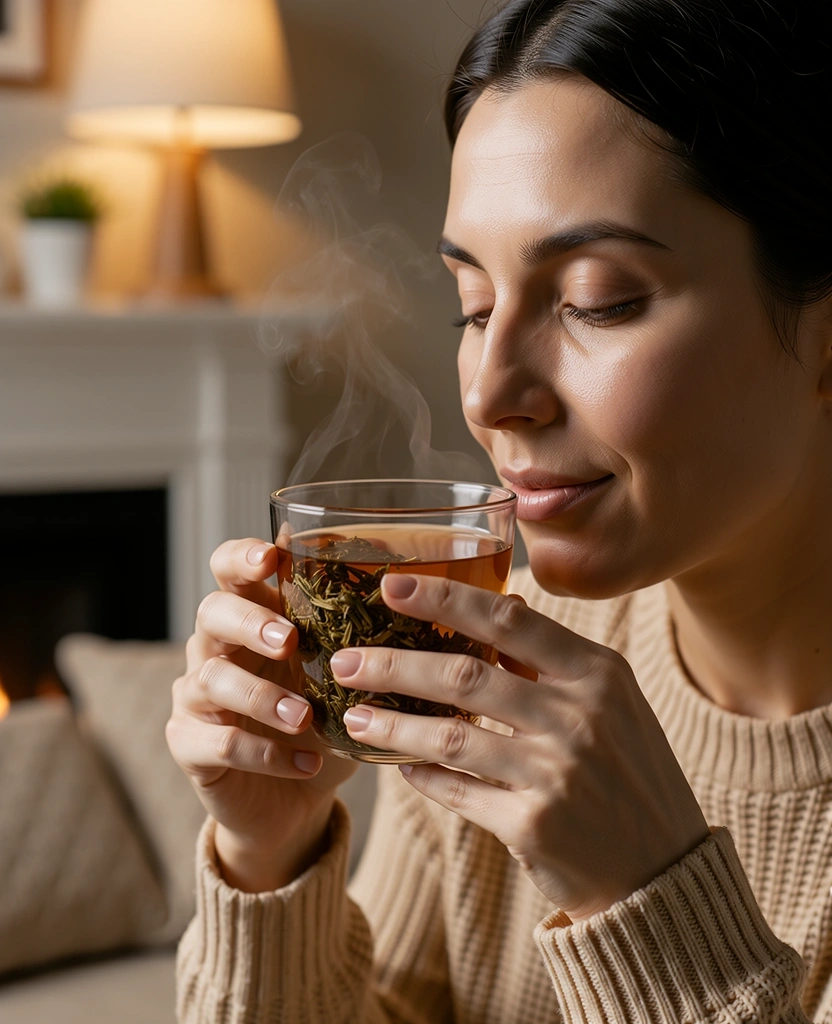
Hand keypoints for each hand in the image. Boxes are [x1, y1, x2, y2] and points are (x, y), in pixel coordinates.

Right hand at [166, 538, 357, 890]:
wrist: (296, 799)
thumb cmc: (324, 719)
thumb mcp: (345, 672)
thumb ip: (354, 628)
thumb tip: (397, 574)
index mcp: (250, 616)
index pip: (227, 569)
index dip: (242, 557)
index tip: (271, 559)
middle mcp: (213, 647)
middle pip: (211, 613)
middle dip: (250, 623)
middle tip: (290, 642)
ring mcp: (196, 696)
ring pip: (211, 679)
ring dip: (262, 696)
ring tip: (304, 717)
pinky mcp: (190, 746)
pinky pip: (219, 743)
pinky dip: (266, 753)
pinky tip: (307, 763)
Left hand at [332, 573, 708, 920]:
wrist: (664, 870)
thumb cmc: (628, 771)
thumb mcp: (611, 702)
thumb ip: (552, 662)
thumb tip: (495, 612)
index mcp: (597, 672)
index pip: (509, 619)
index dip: (444, 598)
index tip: (391, 586)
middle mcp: (579, 716)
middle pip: (465, 675)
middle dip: (393, 664)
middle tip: (344, 661)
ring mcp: (557, 772)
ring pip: (450, 736)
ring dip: (392, 725)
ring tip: (352, 718)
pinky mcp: (535, 825)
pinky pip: (458, 791)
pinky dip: (421, 776)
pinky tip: (396, 766)